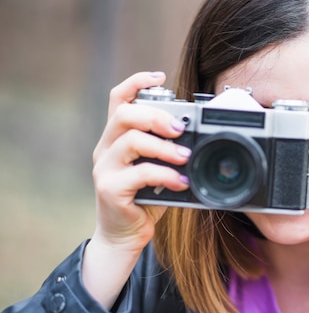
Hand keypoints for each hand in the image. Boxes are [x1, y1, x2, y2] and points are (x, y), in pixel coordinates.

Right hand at [84, 72, 189, 308]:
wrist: (125, 235)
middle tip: (181, 128)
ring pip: (130, 141)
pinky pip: (139, 173)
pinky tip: (180, 181)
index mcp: (117, 137)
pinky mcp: (109, 189)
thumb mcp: (158, 168)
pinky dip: (165, 175)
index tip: (160, 76)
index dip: (137, 82)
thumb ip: (168, 150)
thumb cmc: (145, 198)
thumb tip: (199, 136)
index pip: (118, 99)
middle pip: (124, 115)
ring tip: (185, 156)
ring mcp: (105, 168)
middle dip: (156, 116)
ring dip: (163, 146)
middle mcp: (106, 148)